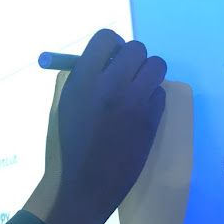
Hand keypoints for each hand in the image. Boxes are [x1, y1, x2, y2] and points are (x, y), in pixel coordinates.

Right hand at [23, 29, 166, 223]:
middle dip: (132, 58)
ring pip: (156, 65)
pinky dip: (152, 98)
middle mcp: (110, 85)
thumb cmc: (65, 146)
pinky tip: (139, 114)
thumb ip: (80, 78)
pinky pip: (160, 93)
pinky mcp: (151, 119)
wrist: (83, 186)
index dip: (111, 45)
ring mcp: (134, 102)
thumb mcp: (63, 106)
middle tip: (126, 75)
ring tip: (137, 91)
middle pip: (135, 48)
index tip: (110, 57)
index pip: (106, 38)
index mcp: (82, 80)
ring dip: (148, 73)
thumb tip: (101, 58)